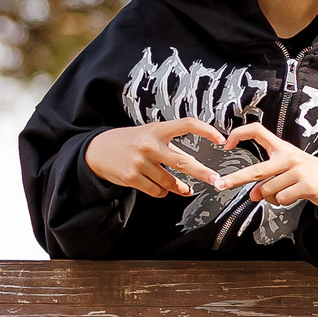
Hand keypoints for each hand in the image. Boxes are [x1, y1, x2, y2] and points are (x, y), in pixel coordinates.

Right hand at [84, 119, 228, 198]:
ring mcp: (139, 162)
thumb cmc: (129, 141)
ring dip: (180, 187)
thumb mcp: (149, 135)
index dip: (206, 130)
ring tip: (185, 188)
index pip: (186, 124)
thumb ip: (170, 146)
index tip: (221, 139)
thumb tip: (194, 163)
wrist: (96, 150)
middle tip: (216, 180)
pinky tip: (159, 187)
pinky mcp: (131, 177)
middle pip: (183, 161)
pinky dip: (162, 191)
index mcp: (156, 130)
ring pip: (170, 182)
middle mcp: (149, 145)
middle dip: (202, 173)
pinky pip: (157, 191)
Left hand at [216, 124, 317, 217]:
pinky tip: (293, 197)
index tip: (226, 143)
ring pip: (268, 190)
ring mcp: (297, 171)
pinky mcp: (305, 185)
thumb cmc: (312, 174)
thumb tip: (253, 194)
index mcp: (282, 148)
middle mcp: (288, 157)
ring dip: (271, 197)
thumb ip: (269, 178)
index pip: (257, 131)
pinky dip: (282, 202)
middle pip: (256, 170)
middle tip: (221, 184)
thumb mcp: (290, 169)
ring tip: (284, 192)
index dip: (239, 134)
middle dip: (235, 179)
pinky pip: (281, 199)